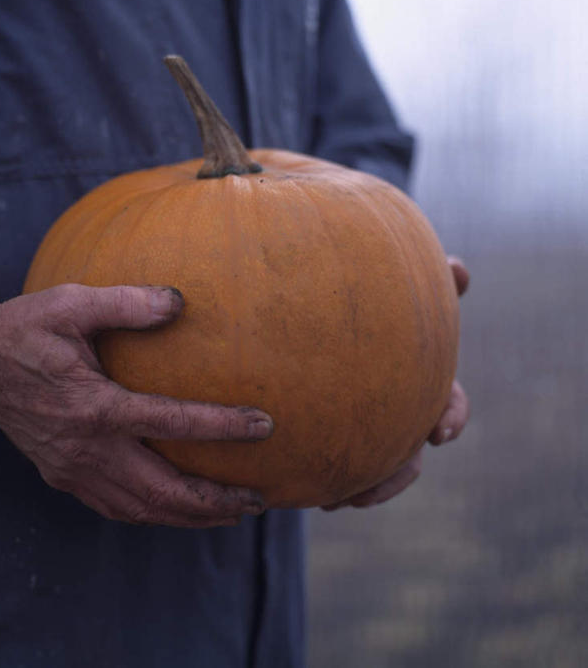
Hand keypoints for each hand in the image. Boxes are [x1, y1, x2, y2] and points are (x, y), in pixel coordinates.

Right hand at [0, 284, 272, 527]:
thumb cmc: (23, 328)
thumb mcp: (72, 303)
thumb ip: (127, 302)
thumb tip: (179, 302)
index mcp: (94, 406)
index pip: (172, 423)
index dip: (223, 428)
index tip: (265, 426)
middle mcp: (86, 449)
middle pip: (163, 491)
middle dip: (215, 501)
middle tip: (258, 500)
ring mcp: (72, 469)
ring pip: (141, 509)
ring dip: (188, 516)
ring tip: (229, 514)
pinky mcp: (61, 474)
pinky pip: (115, 507)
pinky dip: (152, 514)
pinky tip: (174, 509)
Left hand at [322, 256, 469, 510]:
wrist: (308, 324)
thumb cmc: (361, 299)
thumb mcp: (384, 288)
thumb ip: (421, 281)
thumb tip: (461, 269)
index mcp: (416, 376)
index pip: (447, 400)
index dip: (450, 417)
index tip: (440, 434)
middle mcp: (397, 407)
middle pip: (411, 452)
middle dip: (398, 475)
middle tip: (369, 491)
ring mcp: (367, 426)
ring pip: (376, 469)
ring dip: (363, 488)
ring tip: (339, 500)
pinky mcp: (336, 435)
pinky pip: (339, 466)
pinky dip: (332, 481)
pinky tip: (312, 493)